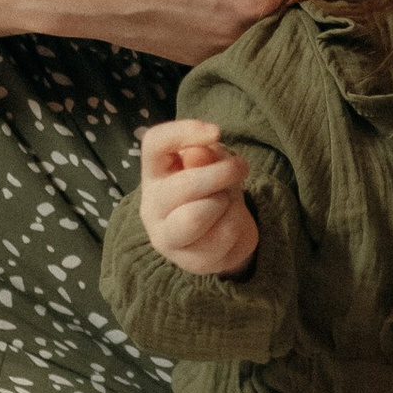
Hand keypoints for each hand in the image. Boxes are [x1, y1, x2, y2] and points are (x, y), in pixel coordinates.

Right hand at [136, 117, 261, 272]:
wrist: (222, 236)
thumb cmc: (212, 190)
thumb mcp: (212, 165)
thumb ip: (204, 157)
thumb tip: (199, 152)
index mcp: (154, 174)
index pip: (154, 144)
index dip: (184, 132)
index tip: (216, 131)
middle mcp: (151, 207)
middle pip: (183, 186)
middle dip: (221, 174)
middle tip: (241, 167)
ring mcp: (167, 238)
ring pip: (197, 216)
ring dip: (226, 201)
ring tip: (227, 200)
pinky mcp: (191, 262)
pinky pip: (223, 234)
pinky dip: (238, 221)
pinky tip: (232, 221)